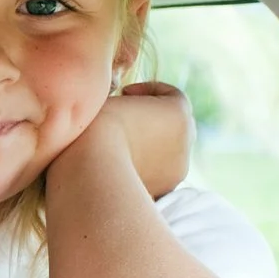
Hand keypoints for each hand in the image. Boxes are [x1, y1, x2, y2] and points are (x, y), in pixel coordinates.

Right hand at [75, 81, 191, 199]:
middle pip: (174, 123)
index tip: (123, 94)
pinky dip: (146, 167)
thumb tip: (120, 109)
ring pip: (168, 149)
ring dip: (150, 144)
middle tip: (124, 120)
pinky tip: (120, 166)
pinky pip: (159, 172)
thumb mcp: (107, 99)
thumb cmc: (95, 128)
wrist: (91, 167)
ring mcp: (179, 165)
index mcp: (177, 110)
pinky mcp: (166, 186)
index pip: (170, 94)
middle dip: (152, 119)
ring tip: (119, 146)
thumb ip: (124, 100)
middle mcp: (187, 137)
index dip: (145, 91)